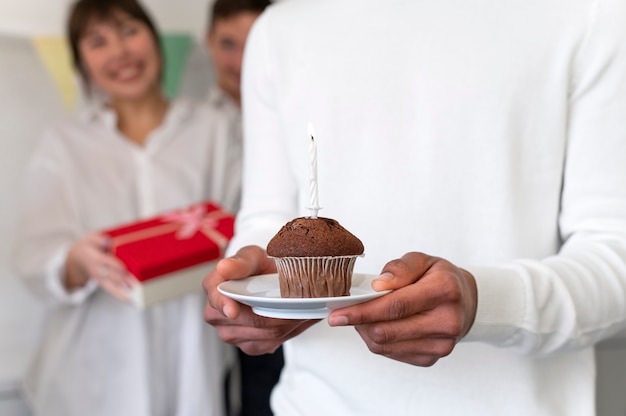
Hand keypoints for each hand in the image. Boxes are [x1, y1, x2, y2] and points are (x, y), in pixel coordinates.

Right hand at [65, 232, 133, 300]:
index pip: (106, 262)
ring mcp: (99, 278)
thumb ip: (98, 239)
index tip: (123, 268)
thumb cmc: (88, 246)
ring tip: (132, 300)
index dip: (114, 265)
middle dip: (121, 281)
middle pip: (110, 276)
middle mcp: (97, 270)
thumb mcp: (90, 238)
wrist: (76, 258)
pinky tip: (131, 301)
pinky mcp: (103, 282)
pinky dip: (120, 296)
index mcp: (94, 258)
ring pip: (110, 287)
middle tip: (133, 285)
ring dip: (121, 293)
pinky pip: (111, 290)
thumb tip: (108, 241)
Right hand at [203, 245, 318, 354]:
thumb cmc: (257, 267)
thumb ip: (240, 263)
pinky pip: (270, 343)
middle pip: (248, 320)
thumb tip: (225, 267)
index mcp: (213, 287)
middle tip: (297, 301)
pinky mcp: (247, 345)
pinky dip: (288, 332)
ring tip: (301, 308)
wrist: (267, 280)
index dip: (225, 305)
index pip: (216, 298)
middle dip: (275, 312)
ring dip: (287, 323)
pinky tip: (295, 319)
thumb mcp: (252, 256)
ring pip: (264, 334)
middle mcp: (216, 314)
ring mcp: (230, 333)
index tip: (233, 311)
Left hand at [328, 252, 476, 366]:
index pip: (396, 306)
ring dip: (366, 332)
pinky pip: (392, 354)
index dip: (363, 311)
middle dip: (359, 322)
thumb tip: (379, 285)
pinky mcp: (432, 358)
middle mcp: (447, 321)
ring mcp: (441, 344)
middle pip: (388, 330)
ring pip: (386, 345)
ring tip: (362, 317)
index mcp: (445, 290)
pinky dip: (379, 340)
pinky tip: (379, 326)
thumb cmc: (439, 278)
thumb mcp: (422, 260)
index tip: (337, 314)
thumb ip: (399, 269)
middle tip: (342, 314)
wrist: (466, 301)